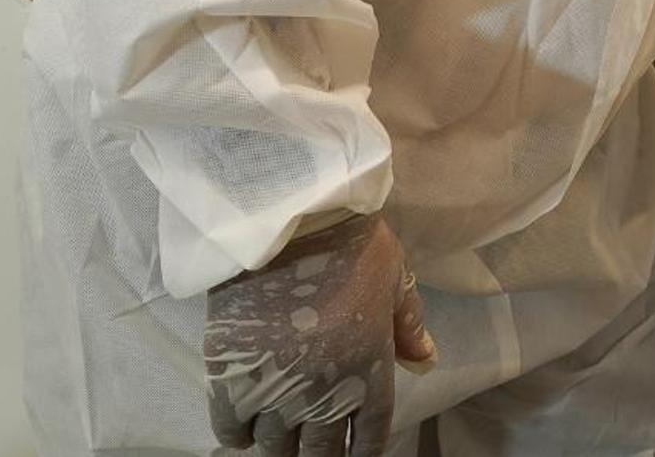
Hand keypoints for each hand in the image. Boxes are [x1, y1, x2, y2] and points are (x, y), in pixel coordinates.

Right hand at [203, 212, 435, 456]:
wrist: (286, 221)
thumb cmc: (349, 243)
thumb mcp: (394, 277)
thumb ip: (407, 326)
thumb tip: (425, 362)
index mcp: (370, 371)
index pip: (369, 437)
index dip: (361, 451)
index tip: (354, 453)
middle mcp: (324, 394)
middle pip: (319, 452)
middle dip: (319, 454)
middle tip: (313, 446)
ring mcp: (275, 391)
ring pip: (274, 446)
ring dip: (280, 443)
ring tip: (281, 432)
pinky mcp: (229, 380)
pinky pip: (231, 430)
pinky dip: (238, 433)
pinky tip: (245, 423)